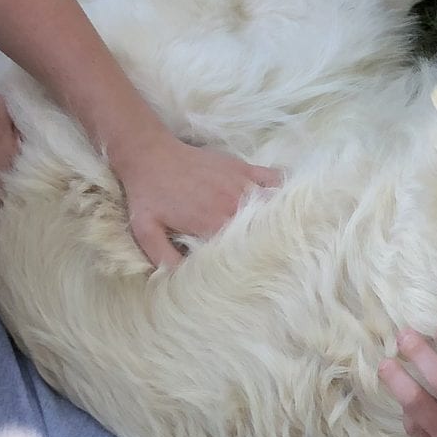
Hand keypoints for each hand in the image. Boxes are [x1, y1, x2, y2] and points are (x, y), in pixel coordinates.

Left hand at [113, 131, 280, 271]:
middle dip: (274, 242)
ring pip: (276, 204)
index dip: (255, 261)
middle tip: (281, 257)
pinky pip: (275, 178)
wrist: (149, 154)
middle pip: (266, 227)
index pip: (246, 247)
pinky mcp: (244, 167)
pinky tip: (287, 202)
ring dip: (282, 219)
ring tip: (290, 234)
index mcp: (214, 222)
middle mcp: (234, 203)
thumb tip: (181, 282)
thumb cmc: (148, 195)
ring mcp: (242, 183)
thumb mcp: (146, 231)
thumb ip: (164, 258)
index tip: (260, 272)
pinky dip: (285, 190)